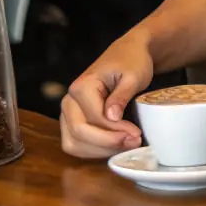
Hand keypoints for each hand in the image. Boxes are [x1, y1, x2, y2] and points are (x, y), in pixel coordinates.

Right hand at [60, 30, 154, 159]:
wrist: (127, 54)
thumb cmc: (131, 62)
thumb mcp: (133, 76)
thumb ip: (121, 95)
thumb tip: (111, 117)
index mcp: (81, 87)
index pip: (95, 118)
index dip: (116, 131)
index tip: (137, 134)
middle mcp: (69, 101)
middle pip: (80, 133)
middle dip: (107, 143)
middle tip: (134, 142)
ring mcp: (68, 113)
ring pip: (74, 144)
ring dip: (101, 151)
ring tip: (127, 145)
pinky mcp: (73, 122)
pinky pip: (77, 144)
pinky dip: (95, 151)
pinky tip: (116, 146)